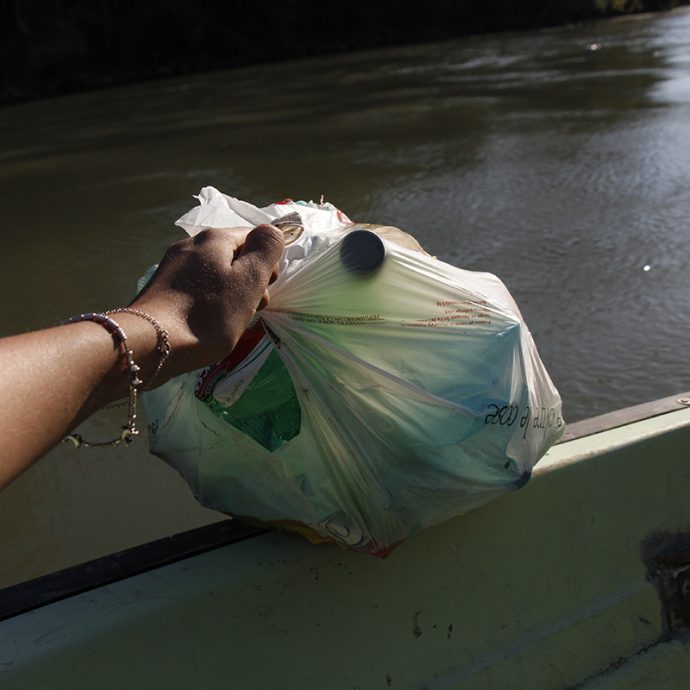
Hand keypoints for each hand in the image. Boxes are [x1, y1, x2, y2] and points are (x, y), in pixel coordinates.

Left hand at [130, 224, 284, 379]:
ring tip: (226, 322)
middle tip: (247, 311)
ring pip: (214, 275)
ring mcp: (172, 266)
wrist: (149, 343)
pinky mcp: (161, 288)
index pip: (254, 238)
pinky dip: (207, 303)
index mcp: (215, 239)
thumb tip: (274, 230)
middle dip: (247, 282)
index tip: (264, 292)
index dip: (266, 265)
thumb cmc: (207, 315)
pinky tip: (204, 324)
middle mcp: (190, 244)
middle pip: (232, 257)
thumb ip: (265, 251)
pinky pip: (195, 289)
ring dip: (228, 295)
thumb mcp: (248, 281)